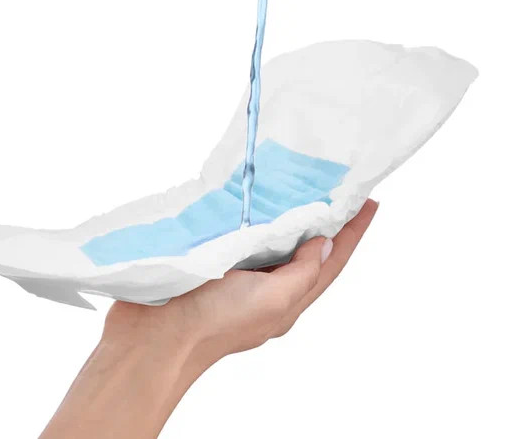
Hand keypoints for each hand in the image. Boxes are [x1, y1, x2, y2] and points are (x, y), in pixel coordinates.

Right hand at [105, 199, 378, 362]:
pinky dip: (257, 218)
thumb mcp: (271, 301)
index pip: (330, 261)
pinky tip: (257, 200)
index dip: (352, 232)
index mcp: (286, 299)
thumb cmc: (213, 323)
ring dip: (292, 216)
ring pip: (276, 241)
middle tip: (341, 188)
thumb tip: (323, 244)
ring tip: (306, 187)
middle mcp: (268, 288)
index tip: (370, 202)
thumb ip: (301, 273)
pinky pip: (245, 236)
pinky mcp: (215, 261)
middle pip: (307, 250)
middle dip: (326, 221)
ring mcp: (241, 276)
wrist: (154, 338)